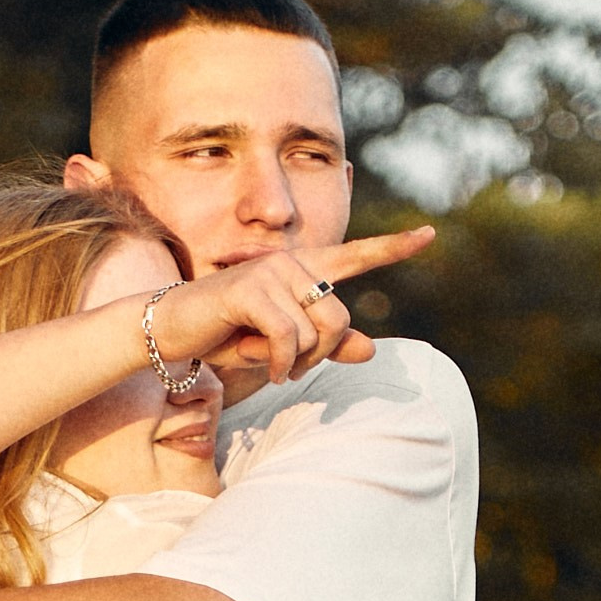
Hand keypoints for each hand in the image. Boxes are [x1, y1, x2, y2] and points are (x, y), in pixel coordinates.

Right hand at [144, 226, 435, 384]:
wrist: (171, 332)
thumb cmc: (226, 337)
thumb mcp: (283, 347)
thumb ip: (326, 345)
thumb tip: (371, 349)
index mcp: (301, 272)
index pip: (354, 256)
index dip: (393, 247)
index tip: (428, 234)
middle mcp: (290, 263)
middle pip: (340, 317)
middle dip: (320, 354)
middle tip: (291, 366)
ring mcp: (270, 272)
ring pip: (316, 331)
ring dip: (296, 360)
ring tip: (268, 360)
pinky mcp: (251, 289)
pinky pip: (290, 336)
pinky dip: (281, 362)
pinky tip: (265, 365)